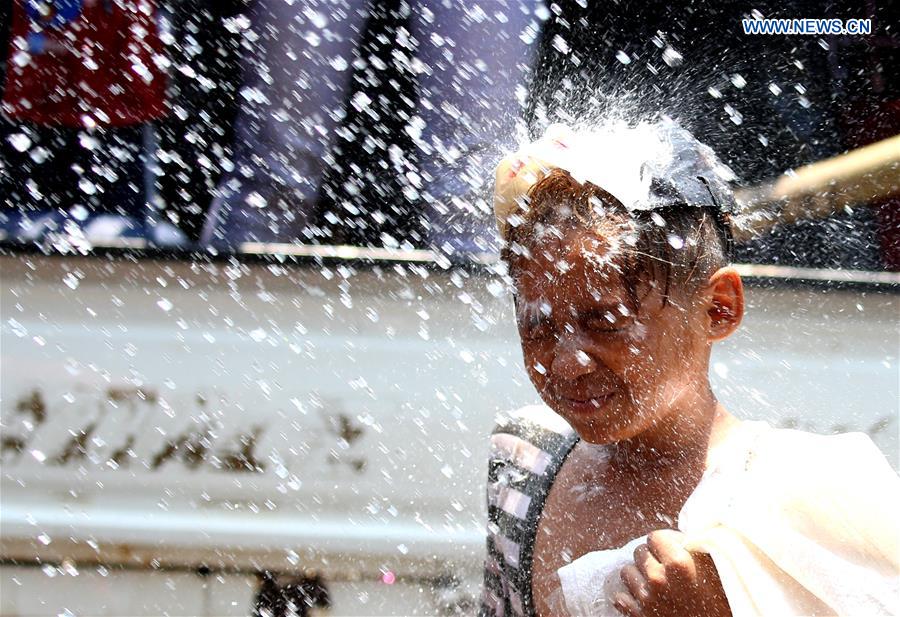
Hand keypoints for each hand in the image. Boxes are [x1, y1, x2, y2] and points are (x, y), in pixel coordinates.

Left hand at [612, 529, 730, 616]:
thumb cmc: (722, 600)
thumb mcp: (713, 566)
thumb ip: (693, 545)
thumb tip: (676, 533)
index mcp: (678, 563)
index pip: (654, 536)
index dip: (664, 542)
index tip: (672, 550)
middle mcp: (658, 579)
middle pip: (639, 551)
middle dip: (651, 556)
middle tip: (665, 567)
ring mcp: (647, 599)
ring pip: (627, 572)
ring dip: (639, 575)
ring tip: (656, 582)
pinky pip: (620, 598)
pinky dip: (630, 596)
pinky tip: (646, 597)